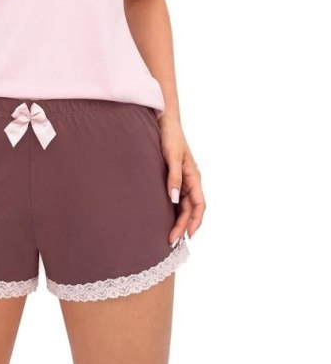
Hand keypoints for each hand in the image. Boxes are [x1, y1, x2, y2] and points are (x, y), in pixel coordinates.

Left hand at [158, 117, 205, 245]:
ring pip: (184, 206)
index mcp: (194, 177)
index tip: (187, 236)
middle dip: (182, 226)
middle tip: (170, 242)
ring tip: (169, 236)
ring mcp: (183, 179)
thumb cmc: (170, 137)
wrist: (164, 121)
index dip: (195, 222)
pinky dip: (174, 210)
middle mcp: (191, 180)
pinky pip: (177, 198)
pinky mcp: (174, 177)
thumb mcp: (172, 157)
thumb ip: (174, 178)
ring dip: (179, 221)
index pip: (199, 205)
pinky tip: (165, 218)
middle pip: (190, 209)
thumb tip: (175, 199)